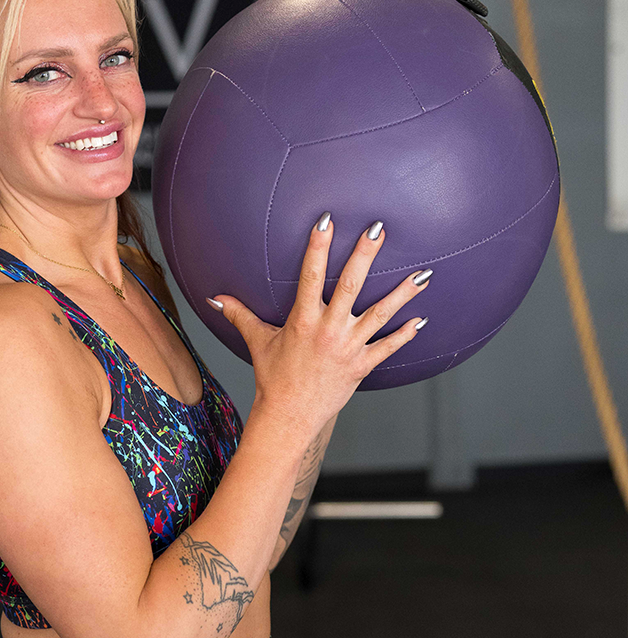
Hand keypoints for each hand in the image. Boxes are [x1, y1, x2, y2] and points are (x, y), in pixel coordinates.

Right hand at [210, 214, 430, 436]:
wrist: (289, 416)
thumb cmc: (274, 377)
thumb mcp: (257, 342)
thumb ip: (239, 315)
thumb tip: (214, 298)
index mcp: (302, 320)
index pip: (310, 275)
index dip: (318, 247)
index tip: (327, 221)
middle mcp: (328, 330)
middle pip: (351, 285)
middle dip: (365, 255)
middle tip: (379, 228)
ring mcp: (348, 348)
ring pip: (380, 314)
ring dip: (403, 293)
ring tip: (424, 273)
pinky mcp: (361, 366)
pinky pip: (388, 348)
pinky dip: (405, 334)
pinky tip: (421, 319)